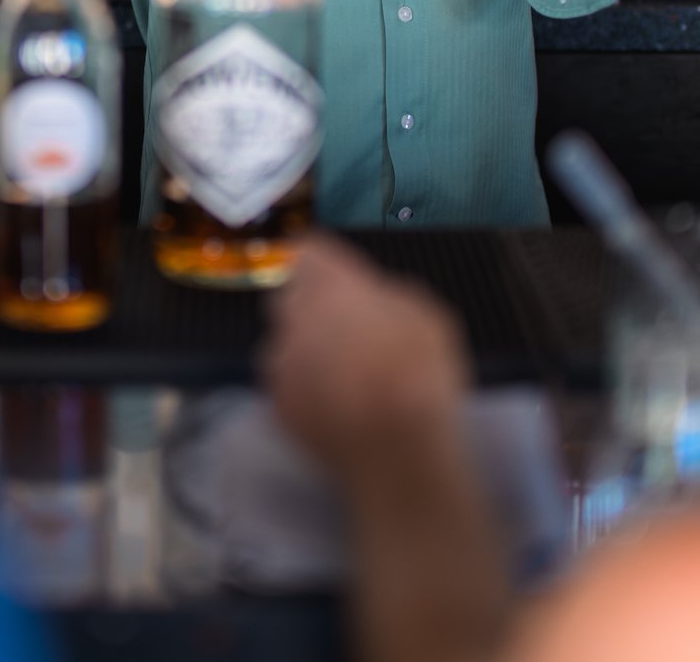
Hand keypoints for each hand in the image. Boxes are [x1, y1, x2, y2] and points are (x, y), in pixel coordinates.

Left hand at [260, 234, 471, 483]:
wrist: (394, 447)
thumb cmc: (417, 371)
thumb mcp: (423, 313)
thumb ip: (385, 296)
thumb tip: (373, 300)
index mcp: (327, 283)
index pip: (309, 251)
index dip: (327, 264)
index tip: (343, 277)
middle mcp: (292, 316)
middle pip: (291, 297)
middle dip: (313, 307)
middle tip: (349, 328)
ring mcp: (279, 363)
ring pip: (286, 344)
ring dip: (307, 351)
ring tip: (345, 376)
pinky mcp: (276, 406)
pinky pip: (287, 386)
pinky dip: (305, 390)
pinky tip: (337, 406)